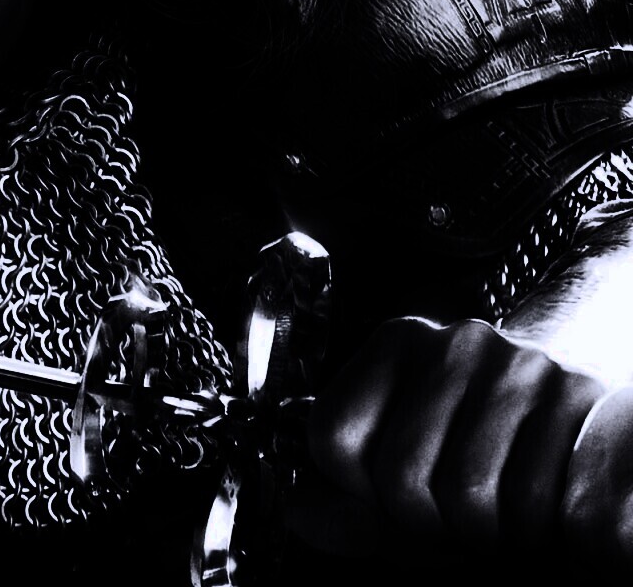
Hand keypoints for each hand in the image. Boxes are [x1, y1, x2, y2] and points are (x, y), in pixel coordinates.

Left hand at [295, 316, 605, 556]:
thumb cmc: (479, 437)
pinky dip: (531, 536)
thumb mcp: (403, 460)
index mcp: (396, 344)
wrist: (585, 385)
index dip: (355, 490)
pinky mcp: (579, 398)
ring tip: (496, 517)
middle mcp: (455, 343)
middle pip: (400, 476)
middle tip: (452, 519)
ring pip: (469, 496)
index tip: (385, 495)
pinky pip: (534, 503)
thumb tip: (296, 513)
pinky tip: (532, 519)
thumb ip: (346, 498)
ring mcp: (520, 365)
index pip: (334, 437)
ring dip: (482, 535)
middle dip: (424, 523)